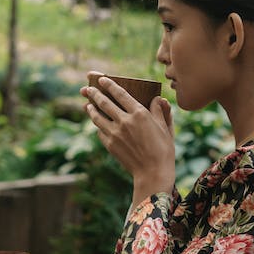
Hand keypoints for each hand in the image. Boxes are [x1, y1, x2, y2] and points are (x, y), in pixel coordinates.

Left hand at [82, 77, 174, 199]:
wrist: (153, 173)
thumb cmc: (163, 151)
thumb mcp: (166, 128)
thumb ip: (161, 111)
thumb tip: (159, 99)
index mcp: (140, 113)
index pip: (120, 93)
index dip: (109, 85)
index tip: (102, 80)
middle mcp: (125, 121)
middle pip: (104, 102)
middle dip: (94, 93)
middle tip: (88, 89)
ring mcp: (115, 133)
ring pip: (97, 116)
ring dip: (91, 109)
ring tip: (87, 105)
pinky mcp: (110, 145)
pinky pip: (100, 131)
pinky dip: (97, 126)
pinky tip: (97, 124)